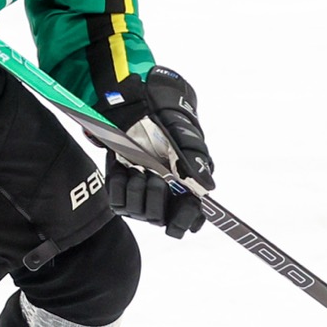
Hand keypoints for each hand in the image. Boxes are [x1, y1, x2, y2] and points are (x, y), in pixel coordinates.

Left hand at [96, 67, 213, 238]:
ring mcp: (142, 196)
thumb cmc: (168, 121)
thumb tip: (209, 187)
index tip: (180, 211)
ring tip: (139, 167)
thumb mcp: (183, 136)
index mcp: (186, 189)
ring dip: (138, 189)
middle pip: (160, 220)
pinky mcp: (120, 191)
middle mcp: (164, 197)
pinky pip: (118, 202)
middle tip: (157, 177)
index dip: (184, 221)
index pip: (189, 221)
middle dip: (157, 198)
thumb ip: (196, 161)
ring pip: (139, 212)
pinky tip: (125, 168)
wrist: (140, 105)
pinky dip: (120, 185)